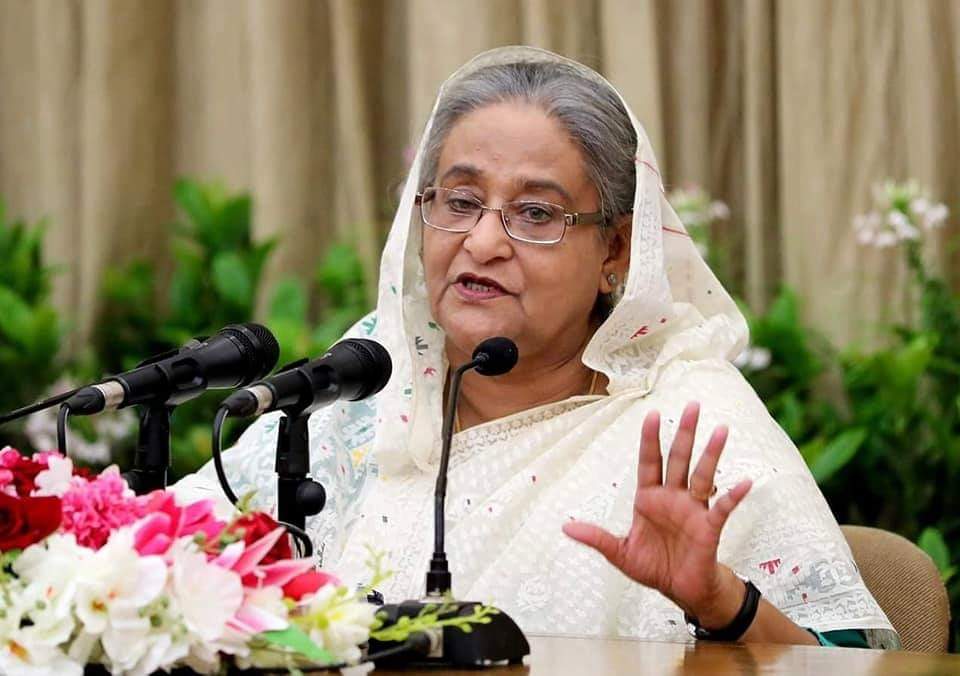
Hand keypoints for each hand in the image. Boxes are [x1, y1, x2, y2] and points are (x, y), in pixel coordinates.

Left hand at [562, 401, 752, 626]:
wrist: (680, 590)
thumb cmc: (652, 566)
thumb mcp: (620, 552)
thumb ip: (597, 538)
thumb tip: (565, 526)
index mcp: (649, 498)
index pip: (650, 461)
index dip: (651, 439)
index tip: (652, 414)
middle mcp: (673, 497)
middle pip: (679, 458)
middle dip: (685, 433)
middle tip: (693, 405)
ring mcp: (693, 509)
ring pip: (703, 475)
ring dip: (711, 453)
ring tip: (722, 429)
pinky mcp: (710, 527)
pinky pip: (723, 508)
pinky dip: (734, 495)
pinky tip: (745, 481)